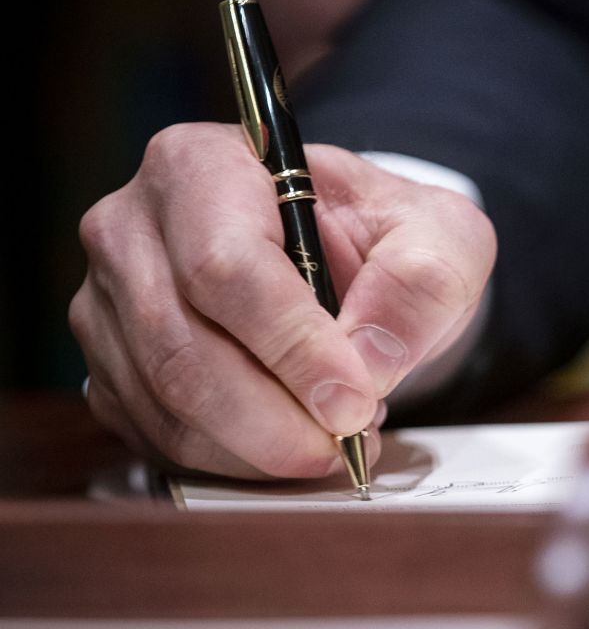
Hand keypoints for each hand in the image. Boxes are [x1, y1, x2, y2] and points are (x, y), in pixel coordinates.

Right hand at [70, 123, 495, 477]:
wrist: (353, 265)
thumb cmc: (385, 239)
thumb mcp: (439, 237)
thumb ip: (421, 283)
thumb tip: (370, 359)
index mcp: (203, 166)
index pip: (226, 266)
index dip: (292, 346)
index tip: (353, 401)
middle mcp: (133, 229)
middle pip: (182, 348)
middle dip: (277, 418)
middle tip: (350, 442)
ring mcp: (109, 304)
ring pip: (169, 405)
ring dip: (263, 446)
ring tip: (335, 435)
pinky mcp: (112, 371)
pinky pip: (162, 438)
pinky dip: (238, 461)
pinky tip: (294, 443)